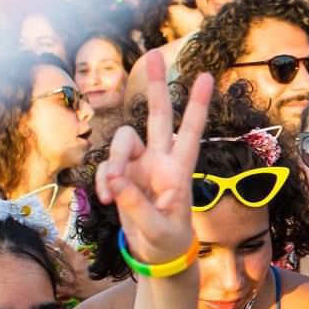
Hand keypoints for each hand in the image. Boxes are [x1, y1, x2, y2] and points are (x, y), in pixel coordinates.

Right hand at [95, 56, 211, 265]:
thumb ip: (135, 204)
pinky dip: (103, 180)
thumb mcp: (156, 228)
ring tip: (111, 193)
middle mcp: (161, 159)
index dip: (197, 105)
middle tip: (152, 54)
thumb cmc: (167, 240)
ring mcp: (140, 164)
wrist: (156, 253)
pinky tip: (107, 200)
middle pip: (158, 115)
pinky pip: (107, 164)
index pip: (191, 132)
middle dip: (155, 86)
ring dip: (113, 161)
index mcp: (180, 170)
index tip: (205, 75)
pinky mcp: (122, 173)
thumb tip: (115, 179)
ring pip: (123, 140)